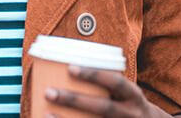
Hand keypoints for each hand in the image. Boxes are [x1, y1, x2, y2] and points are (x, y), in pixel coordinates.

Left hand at [43, 65, 172, 117]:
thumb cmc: (127, 104)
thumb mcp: (125, 93)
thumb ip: (106, 84)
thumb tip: (68, 69)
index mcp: (134, 96)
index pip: (117, 83)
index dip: (94, 75)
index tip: (70, 68)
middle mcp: (131, 114)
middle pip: (104, 108)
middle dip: (75, 100)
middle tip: (49, 92)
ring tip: (47, 114)